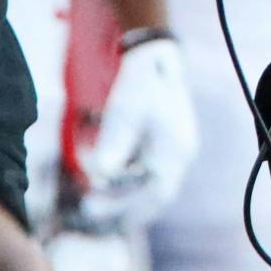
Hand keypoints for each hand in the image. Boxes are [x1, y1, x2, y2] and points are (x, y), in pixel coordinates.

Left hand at [74, 34, 200, 231]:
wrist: (155, 57)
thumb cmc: (141, 81)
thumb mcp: (126, 108)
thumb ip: (116, 140)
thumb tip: (103, 171)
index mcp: (177, 147)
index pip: (155, 191)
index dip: (124, 205)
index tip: (93, 207)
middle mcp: (181, 155)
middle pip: (156, 197)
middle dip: (124, 211)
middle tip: (89, 213)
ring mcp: (176, 153)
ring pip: (153, 192)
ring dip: (126, 204)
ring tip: (92, 208)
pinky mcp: (166, 150)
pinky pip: (149, 181)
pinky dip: (129, 191)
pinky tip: (106, 191)